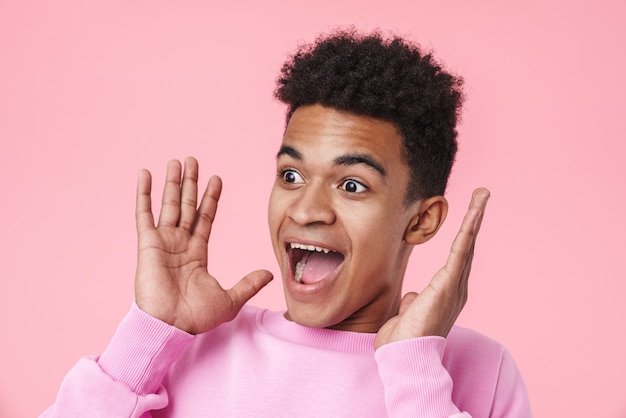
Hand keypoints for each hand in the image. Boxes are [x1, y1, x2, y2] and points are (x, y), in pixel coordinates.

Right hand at [134, 157, 272, 333]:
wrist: (170, 327)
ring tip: (177, 161)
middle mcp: (180, 244)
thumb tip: (270, 274)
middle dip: (190, 183)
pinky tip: (145, 175)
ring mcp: (163, 242)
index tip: (216, 179)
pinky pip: (144, 215)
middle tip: (193, 161)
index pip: (206, 218)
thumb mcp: (230, 299)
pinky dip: (144, 195)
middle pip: (186, 206)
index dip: (211, 198)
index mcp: (197, 253)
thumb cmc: (195, 318)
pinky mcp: (148, 245)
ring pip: (169, 205)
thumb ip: (249, 284)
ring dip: (172, 183)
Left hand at [375, 188, 489, 348]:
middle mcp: (455, 288)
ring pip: (466, 244)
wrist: (405, 358)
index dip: (464, 235)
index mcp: (446, 293)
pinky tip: (475, 212)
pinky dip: (468, 230)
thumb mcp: (407, 317)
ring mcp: (454, 286)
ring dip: (475, 217)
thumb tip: (411, 297)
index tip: (470, 216)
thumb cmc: (404, 342)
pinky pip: (460, 251)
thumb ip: (412, 303)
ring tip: (482, 194)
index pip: (457, 257)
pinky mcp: (448, 284)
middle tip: (482, 195)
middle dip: (475, 219)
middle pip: (467, 246)